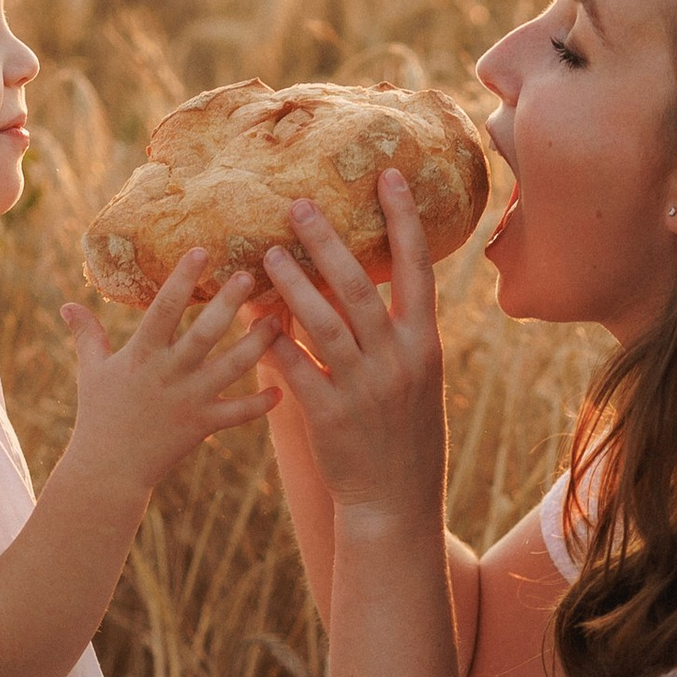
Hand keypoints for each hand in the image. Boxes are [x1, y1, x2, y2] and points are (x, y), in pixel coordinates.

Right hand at [60, 249, 276, 500]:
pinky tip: (280, 391)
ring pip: (231, 367)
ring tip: (276, 321)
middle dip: (228, 303)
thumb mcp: (91, 371)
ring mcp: (189, 400)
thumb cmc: (99, 415)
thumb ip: (86, 334)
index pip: (163, 308)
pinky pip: (237, 414)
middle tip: (249, 276)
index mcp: (141, 354)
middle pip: (204, 333)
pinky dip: (259, 405)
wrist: (108, 469)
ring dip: (257, 345)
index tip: (201, 251)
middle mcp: (168, 374)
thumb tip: (67, 305)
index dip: (182, 279)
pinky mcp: (202, 426)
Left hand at [260, 173, 446, 530]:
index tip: (387, 174)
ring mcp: (364, 389)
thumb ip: (393, 331)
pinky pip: (296, 368)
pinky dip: (274, 341)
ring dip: (292, 284)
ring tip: (266, 254)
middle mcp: (399, 360)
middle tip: (297, 204)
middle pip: (360, 286)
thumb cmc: (403, 434)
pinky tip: (252, 318)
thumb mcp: (415, 378)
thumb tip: (366, 277)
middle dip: (328, 240)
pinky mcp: (330, 417)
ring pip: (324, 322)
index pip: (417, 268)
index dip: (403, 219)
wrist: (395, 502)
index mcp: (424, 344)